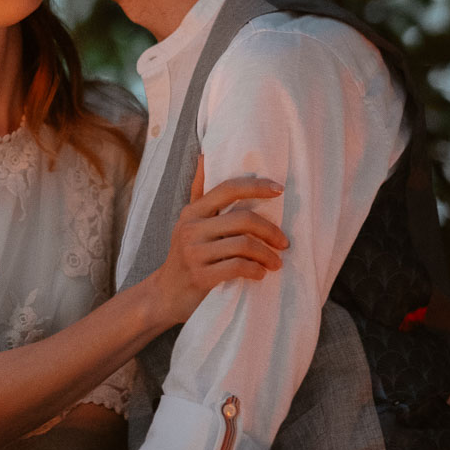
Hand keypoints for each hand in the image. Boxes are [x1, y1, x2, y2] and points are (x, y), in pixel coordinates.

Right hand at [149, 158, 286, 323]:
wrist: (166, 293)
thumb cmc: (185, 255)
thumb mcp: (188, 221)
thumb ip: (199, 192)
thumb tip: (203, 156)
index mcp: (192, 212)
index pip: (228, 189)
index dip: (256, 186)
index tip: (279, 190)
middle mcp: (191, 228)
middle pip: (242, 219)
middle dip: (270, 231)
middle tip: (284, 243)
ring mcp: (194, 252)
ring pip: (243, 245)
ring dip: (267, 255)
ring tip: (276, 263)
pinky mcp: (201, 276)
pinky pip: (237, 267)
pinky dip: (255, 270)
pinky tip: (260, 274)